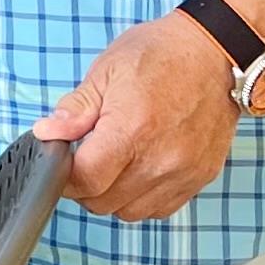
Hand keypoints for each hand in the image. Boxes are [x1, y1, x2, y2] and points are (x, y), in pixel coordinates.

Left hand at [37, 9, 241, 221]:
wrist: (217, 52)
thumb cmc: (163, 54)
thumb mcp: (107, 70)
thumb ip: (75, 109)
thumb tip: (47, 134)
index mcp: (132, 129)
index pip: (86, 181)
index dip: (64, 177)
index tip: (61, 164)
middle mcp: (161, 159)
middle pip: (103, 203)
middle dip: (85, 186)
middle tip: (86, 158)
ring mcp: (184, 172)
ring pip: (130, 212)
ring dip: (113, 195)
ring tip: (115, 162)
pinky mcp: (200, 177)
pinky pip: (159, 209)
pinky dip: (142, 197)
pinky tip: (140, 169)